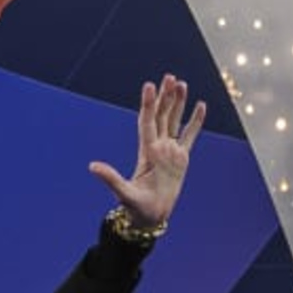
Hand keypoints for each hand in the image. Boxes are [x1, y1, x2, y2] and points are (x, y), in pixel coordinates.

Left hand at [92, 73, 203, 231]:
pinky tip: (201, 106)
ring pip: (175, 121)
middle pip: (162, 116)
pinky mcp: (181, 159)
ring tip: (181, 83)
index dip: (149, 104)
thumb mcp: (123, 192)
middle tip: (168, 76)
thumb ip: (110, 178)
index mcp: (146, 151)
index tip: (149, 86)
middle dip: (165, 97)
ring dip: (178, 103)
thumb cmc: (136, 206)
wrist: (150, 215)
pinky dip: (195, 121)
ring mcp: (170, 151)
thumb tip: (91, 166)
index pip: (147, 122)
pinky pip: (190, 136)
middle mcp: (157, 147)